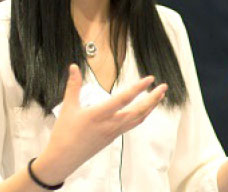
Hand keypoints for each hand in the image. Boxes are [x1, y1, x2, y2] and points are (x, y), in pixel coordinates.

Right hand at [32, 64, 166, 183]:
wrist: (63, 159)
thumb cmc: (64, 134)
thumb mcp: (68, 108)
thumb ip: (73, 86)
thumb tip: (73, 67)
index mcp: (99, 114)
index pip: (123, 99)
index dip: (138, 88)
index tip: (150, 79)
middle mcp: (110, 124)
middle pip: (138, 111)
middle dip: (153, 99)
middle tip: (164, 87)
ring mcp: (113, 132)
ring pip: (138, 119)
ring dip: (150, 107)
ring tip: (159, 96)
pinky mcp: (113, 137)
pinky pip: (132, 125)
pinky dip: (141, 116)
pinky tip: (144, 110)